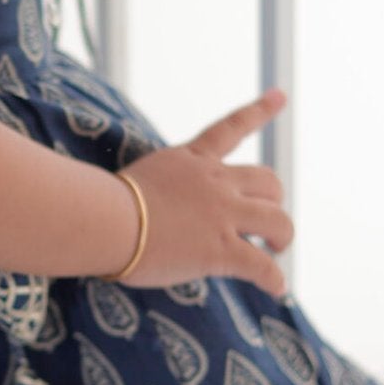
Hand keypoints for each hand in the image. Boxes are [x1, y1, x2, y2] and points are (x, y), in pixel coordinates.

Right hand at [109, 89, 293, 291]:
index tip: (281, 96)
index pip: (231, 127)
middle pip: (268, 181)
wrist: (102, 219)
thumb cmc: (101, 203)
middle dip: (274, 200)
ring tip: (276, 250)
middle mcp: (215, 182)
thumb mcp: (138, 179)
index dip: (260, 111)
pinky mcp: (221, 250)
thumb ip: (156, 187)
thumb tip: (145, 209)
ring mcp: (222, 215)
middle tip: (264, 223)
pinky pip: (262, 266)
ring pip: (278, 220)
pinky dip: (274, 279)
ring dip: (282, 236)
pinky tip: (276, 288)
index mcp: (192, 160)